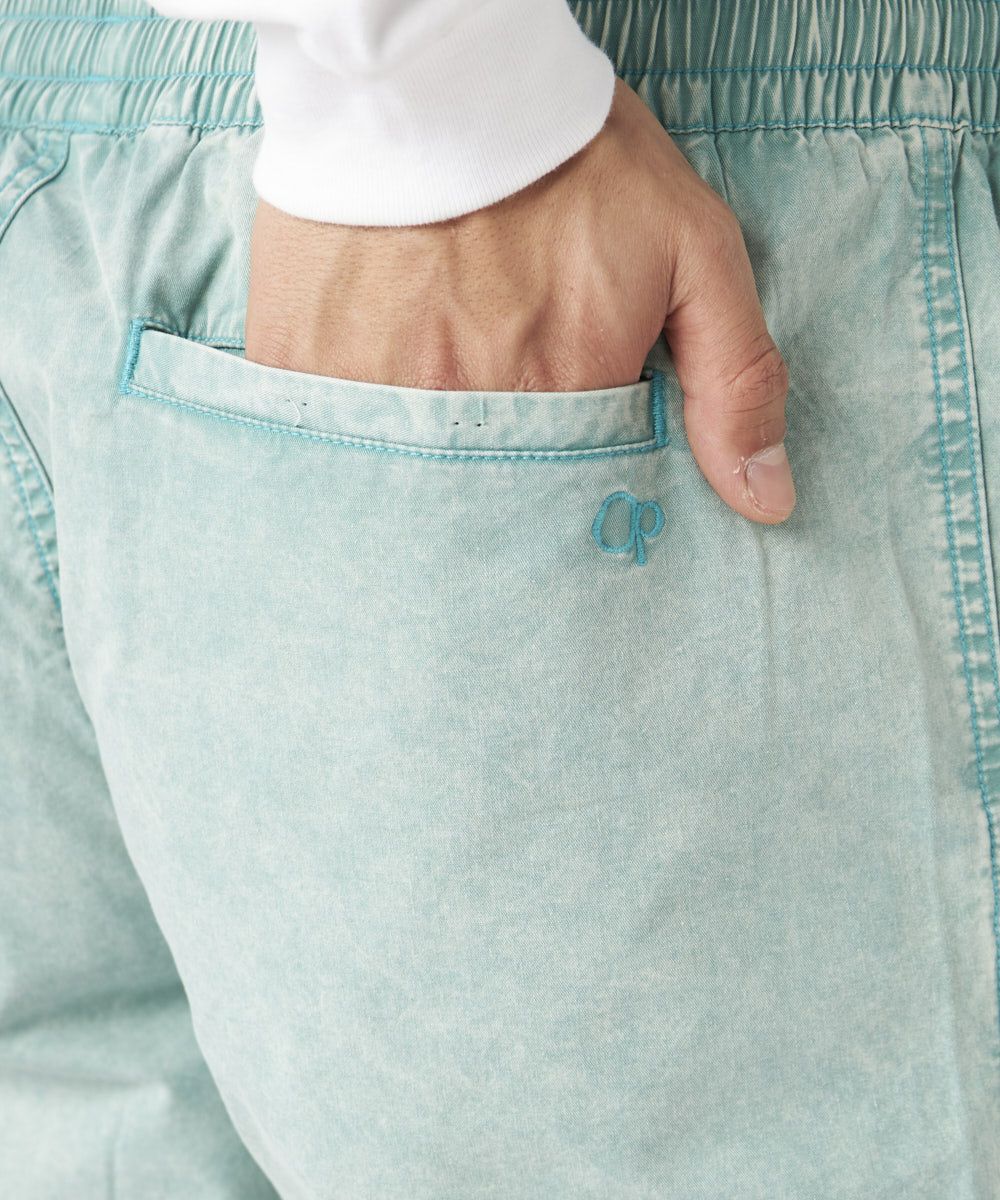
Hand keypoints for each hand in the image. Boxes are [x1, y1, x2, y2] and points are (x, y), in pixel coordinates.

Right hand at [245, 78, 793, 523]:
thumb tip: (766, 502)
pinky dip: (345, 437)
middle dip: (497, 497)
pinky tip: (365, 396)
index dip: (573, 501)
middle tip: (492, 440)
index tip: (567, 485)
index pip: (574, 511)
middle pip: (484, 510)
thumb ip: (737, 376)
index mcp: (561, 399)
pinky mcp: (296, 364)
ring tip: (431, 415)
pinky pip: (322, 441)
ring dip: (421, 472)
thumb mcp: (692, 248)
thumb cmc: (572, 158)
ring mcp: (368, 395)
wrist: (435, 72)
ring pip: (402, 486)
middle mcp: (462, 415)